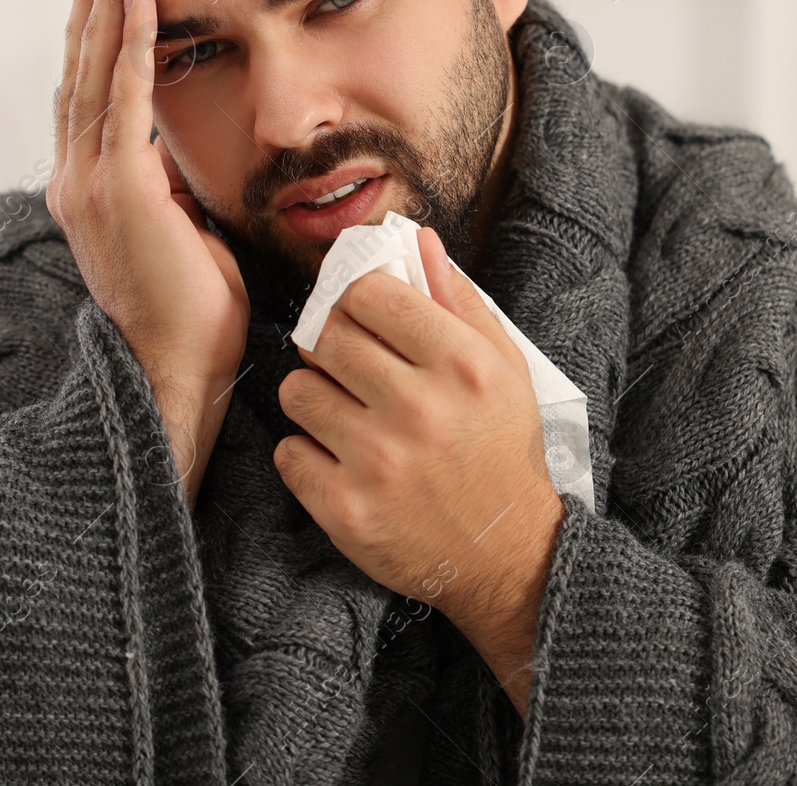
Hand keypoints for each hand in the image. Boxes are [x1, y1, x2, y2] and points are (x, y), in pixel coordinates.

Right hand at [47, 0, 248, 507]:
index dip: (97, 35)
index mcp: (91, 189)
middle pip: (79, 70)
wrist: (177, 372)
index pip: (91, 95)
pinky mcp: (115, 192)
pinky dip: (128, 48)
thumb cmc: (193, 312)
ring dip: (103, 6)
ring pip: (91, 74)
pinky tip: (138, 1)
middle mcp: (77, 180)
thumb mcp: (183, 231)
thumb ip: (173, 186)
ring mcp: (88, 185)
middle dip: (90, 2)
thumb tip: (184, 152)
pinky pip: (122, 102)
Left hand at [273, 227, 562, 689]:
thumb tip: (415, 241)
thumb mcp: (504, 367)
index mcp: (460, 363)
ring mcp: (377, 461)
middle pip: (324, 337)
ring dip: (313, 398)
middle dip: (330, 346)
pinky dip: (307, 455)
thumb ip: (457, 300)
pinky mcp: (346, 510)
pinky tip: (339, 460)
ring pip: (296, 391)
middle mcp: (417, 408)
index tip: (362, 317)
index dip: (356, 300)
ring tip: (344, 414)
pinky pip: (289, 452)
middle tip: (348, 367)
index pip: (367, 293)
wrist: (508, 555)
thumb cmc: (502, 451)